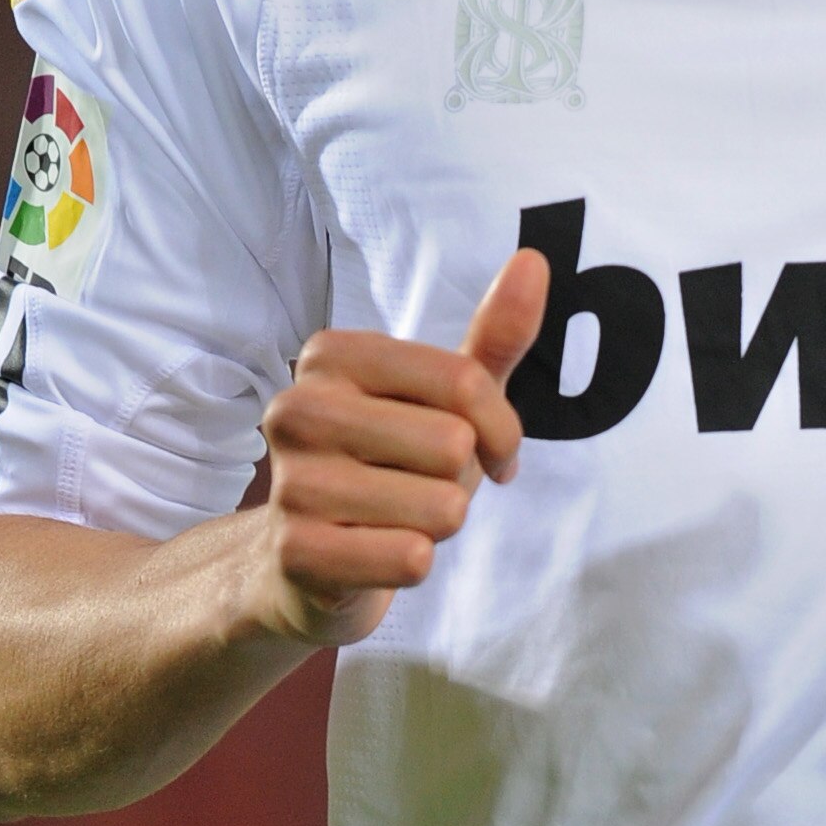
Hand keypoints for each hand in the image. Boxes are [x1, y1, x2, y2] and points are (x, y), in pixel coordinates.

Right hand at [248, 249, 549, 646]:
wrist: (298, 565)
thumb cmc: (384, 470)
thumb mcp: (442, 401)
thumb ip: (491, 337)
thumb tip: (533, 261)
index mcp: (332, 355)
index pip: (465, 382)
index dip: (499, 428)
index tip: (486, 449)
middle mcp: (299, 408)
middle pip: (454, 445)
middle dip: (461, 481)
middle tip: (424, 489)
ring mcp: (292, 482)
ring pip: (441, 508)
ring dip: (438, 525)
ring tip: (395, 520)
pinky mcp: (298, 552)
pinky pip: (412, 558)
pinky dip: (413, 564)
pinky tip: (375, 554)